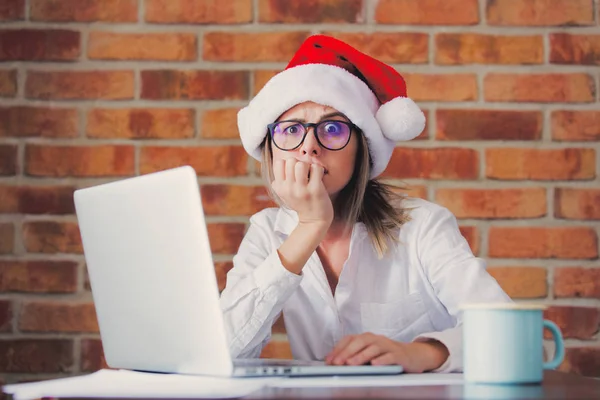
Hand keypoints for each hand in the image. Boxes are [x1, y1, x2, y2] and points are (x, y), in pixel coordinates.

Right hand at [271, 158, 332, 226]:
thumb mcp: (284, 194)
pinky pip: (316, 168)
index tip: (294, 172)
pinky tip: (318, 177)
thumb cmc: (300, 202)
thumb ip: (280, 180)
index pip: (279, 162)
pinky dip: (318, 170)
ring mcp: (302, 190)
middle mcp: (289, 189)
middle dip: (299, 163)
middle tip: (304, 173)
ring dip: (308, 166)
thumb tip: (281, 163)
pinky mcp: (316, 190)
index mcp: (280, 188)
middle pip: (291, 161)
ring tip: (311, 174)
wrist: (314, 220)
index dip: (288, 163)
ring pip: (302, 164)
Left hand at [324, 333, 448, 372]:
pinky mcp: (399, 355)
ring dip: (361, 356)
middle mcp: (376, 339)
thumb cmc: (387, 355)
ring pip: (373, 348)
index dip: (338, 349)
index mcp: (367, 338)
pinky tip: (374, 364)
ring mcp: (388, 346)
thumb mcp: (369, 354)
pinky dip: (382, 360)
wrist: (412, 356)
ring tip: (351, 364)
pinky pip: (390, 356)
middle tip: (337, 362)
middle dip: (347, 352)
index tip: (329, 360)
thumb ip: (355, 356)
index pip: (350, 340)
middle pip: (360, 341)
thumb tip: (334, 362)